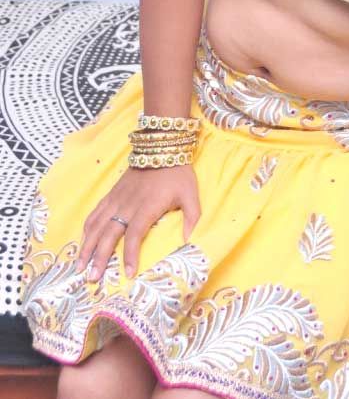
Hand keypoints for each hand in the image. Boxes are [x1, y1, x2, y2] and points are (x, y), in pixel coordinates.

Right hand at [75, 164, 200, 281]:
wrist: (161, 147)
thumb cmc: (177, 173)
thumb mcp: (190, 195)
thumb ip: (192, 218)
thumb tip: (189, 241)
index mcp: (147, 207)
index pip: (134, 235)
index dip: (130, 255)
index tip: (128, 274)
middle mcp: (127, 205)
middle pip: (109, 234)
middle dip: (99, 258)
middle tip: (92, 279)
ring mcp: (116, 199)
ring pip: (97, 225)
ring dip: (87, 247)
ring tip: (79, 267)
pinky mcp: (111, 193)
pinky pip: (95, 212)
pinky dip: (87, 228)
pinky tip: (83, 242)